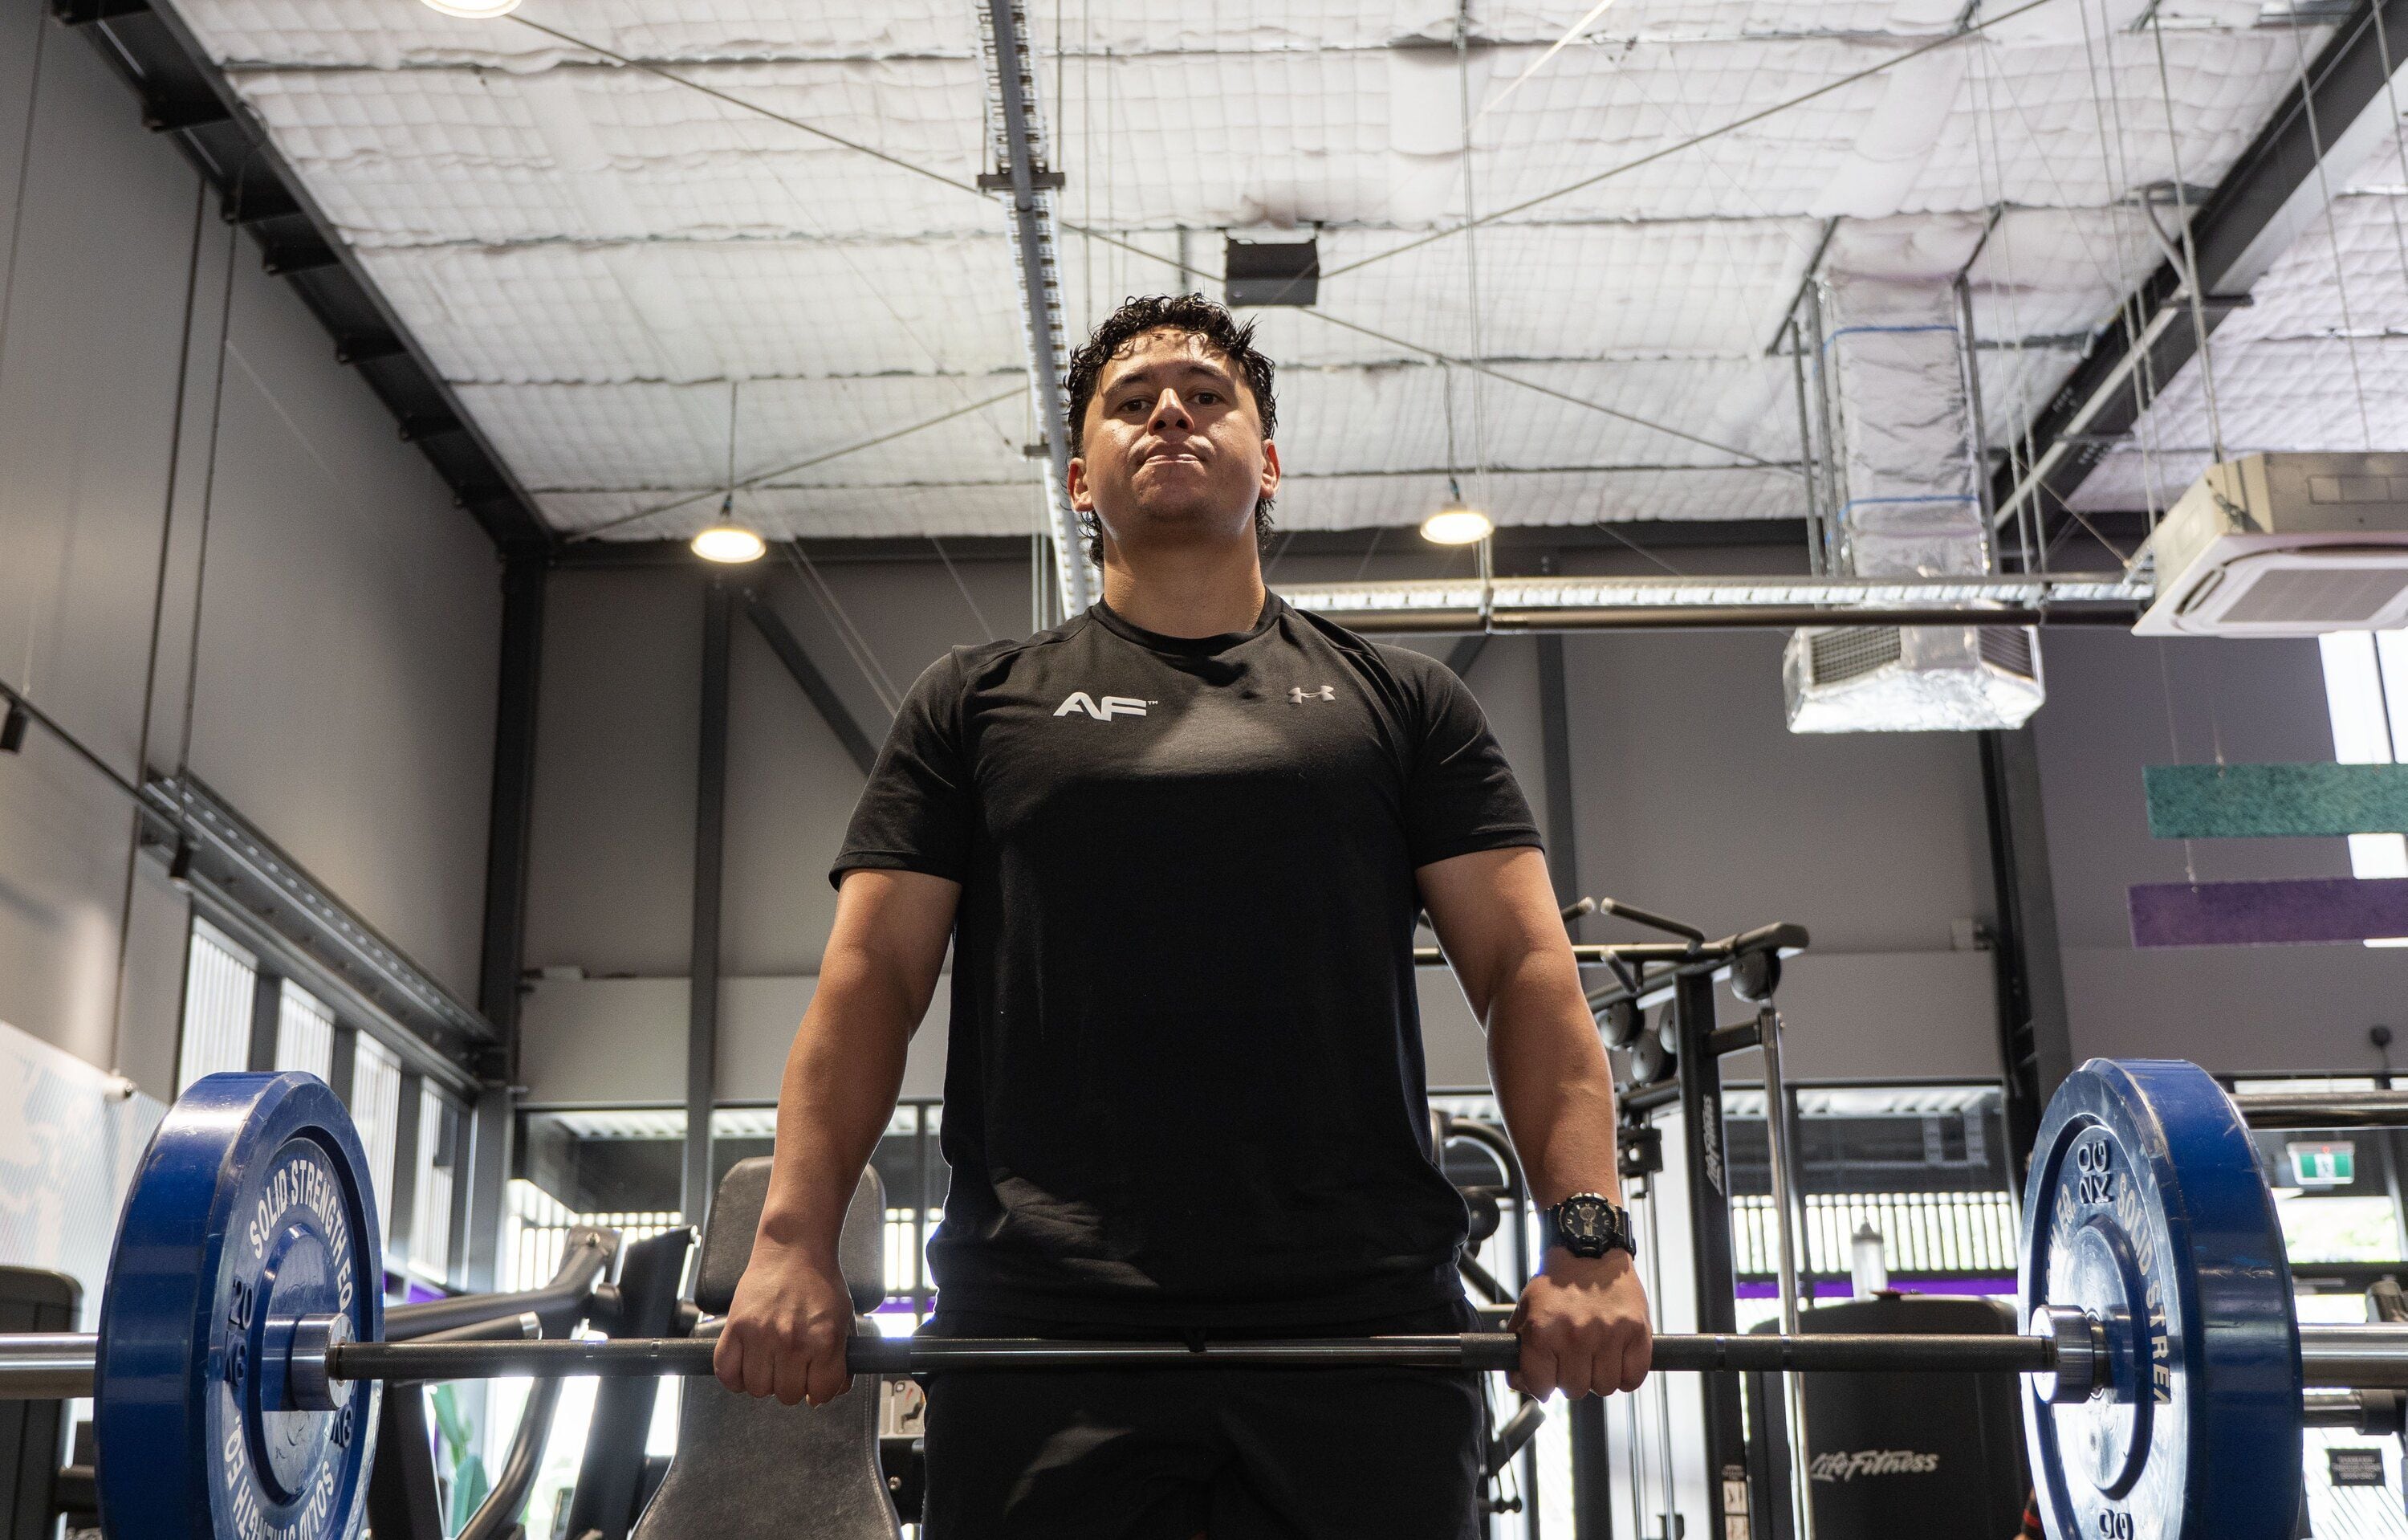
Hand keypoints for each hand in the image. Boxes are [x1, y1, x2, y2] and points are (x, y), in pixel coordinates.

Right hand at [712, 1236, 856, 1406]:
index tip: (815, 1382)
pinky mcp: (735, 1327)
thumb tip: (832, 1392)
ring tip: (771, 1361)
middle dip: (791, 1385)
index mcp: (824, 1340)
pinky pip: (726, 1372)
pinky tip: (746, 1364)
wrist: (794, 1248)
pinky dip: (734, 1377)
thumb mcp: (844, 1319)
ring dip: (764, 1381)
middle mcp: (792, 1341)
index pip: (820, 1393)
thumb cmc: (820, 1282)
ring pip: (757, 1389)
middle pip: (787, 1395)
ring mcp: (761, 1335)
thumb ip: (841, 1358)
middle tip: (792, 1366)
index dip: (819, 1390)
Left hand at [1508, 1248, 1650, 1399]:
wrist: (1589, 1249)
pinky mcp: (1637, 1331)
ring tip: (1595, 1355)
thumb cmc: (1557, 1283)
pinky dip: (1626, 1375)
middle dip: (1572, 1379)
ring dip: (1599, 1377)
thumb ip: (1519, 1349)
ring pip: (1605, 1387)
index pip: (1541, 1387)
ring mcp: (1609, 1334)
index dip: (1543, 1385)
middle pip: (1575, 1391)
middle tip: (1574, 1360)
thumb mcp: (1526, 1310)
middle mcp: (1575, 1335)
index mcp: (1543, 1331)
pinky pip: (1633, 1378)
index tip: (1548, 1377)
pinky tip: (1616, 1358)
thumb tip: (1521, 1384)